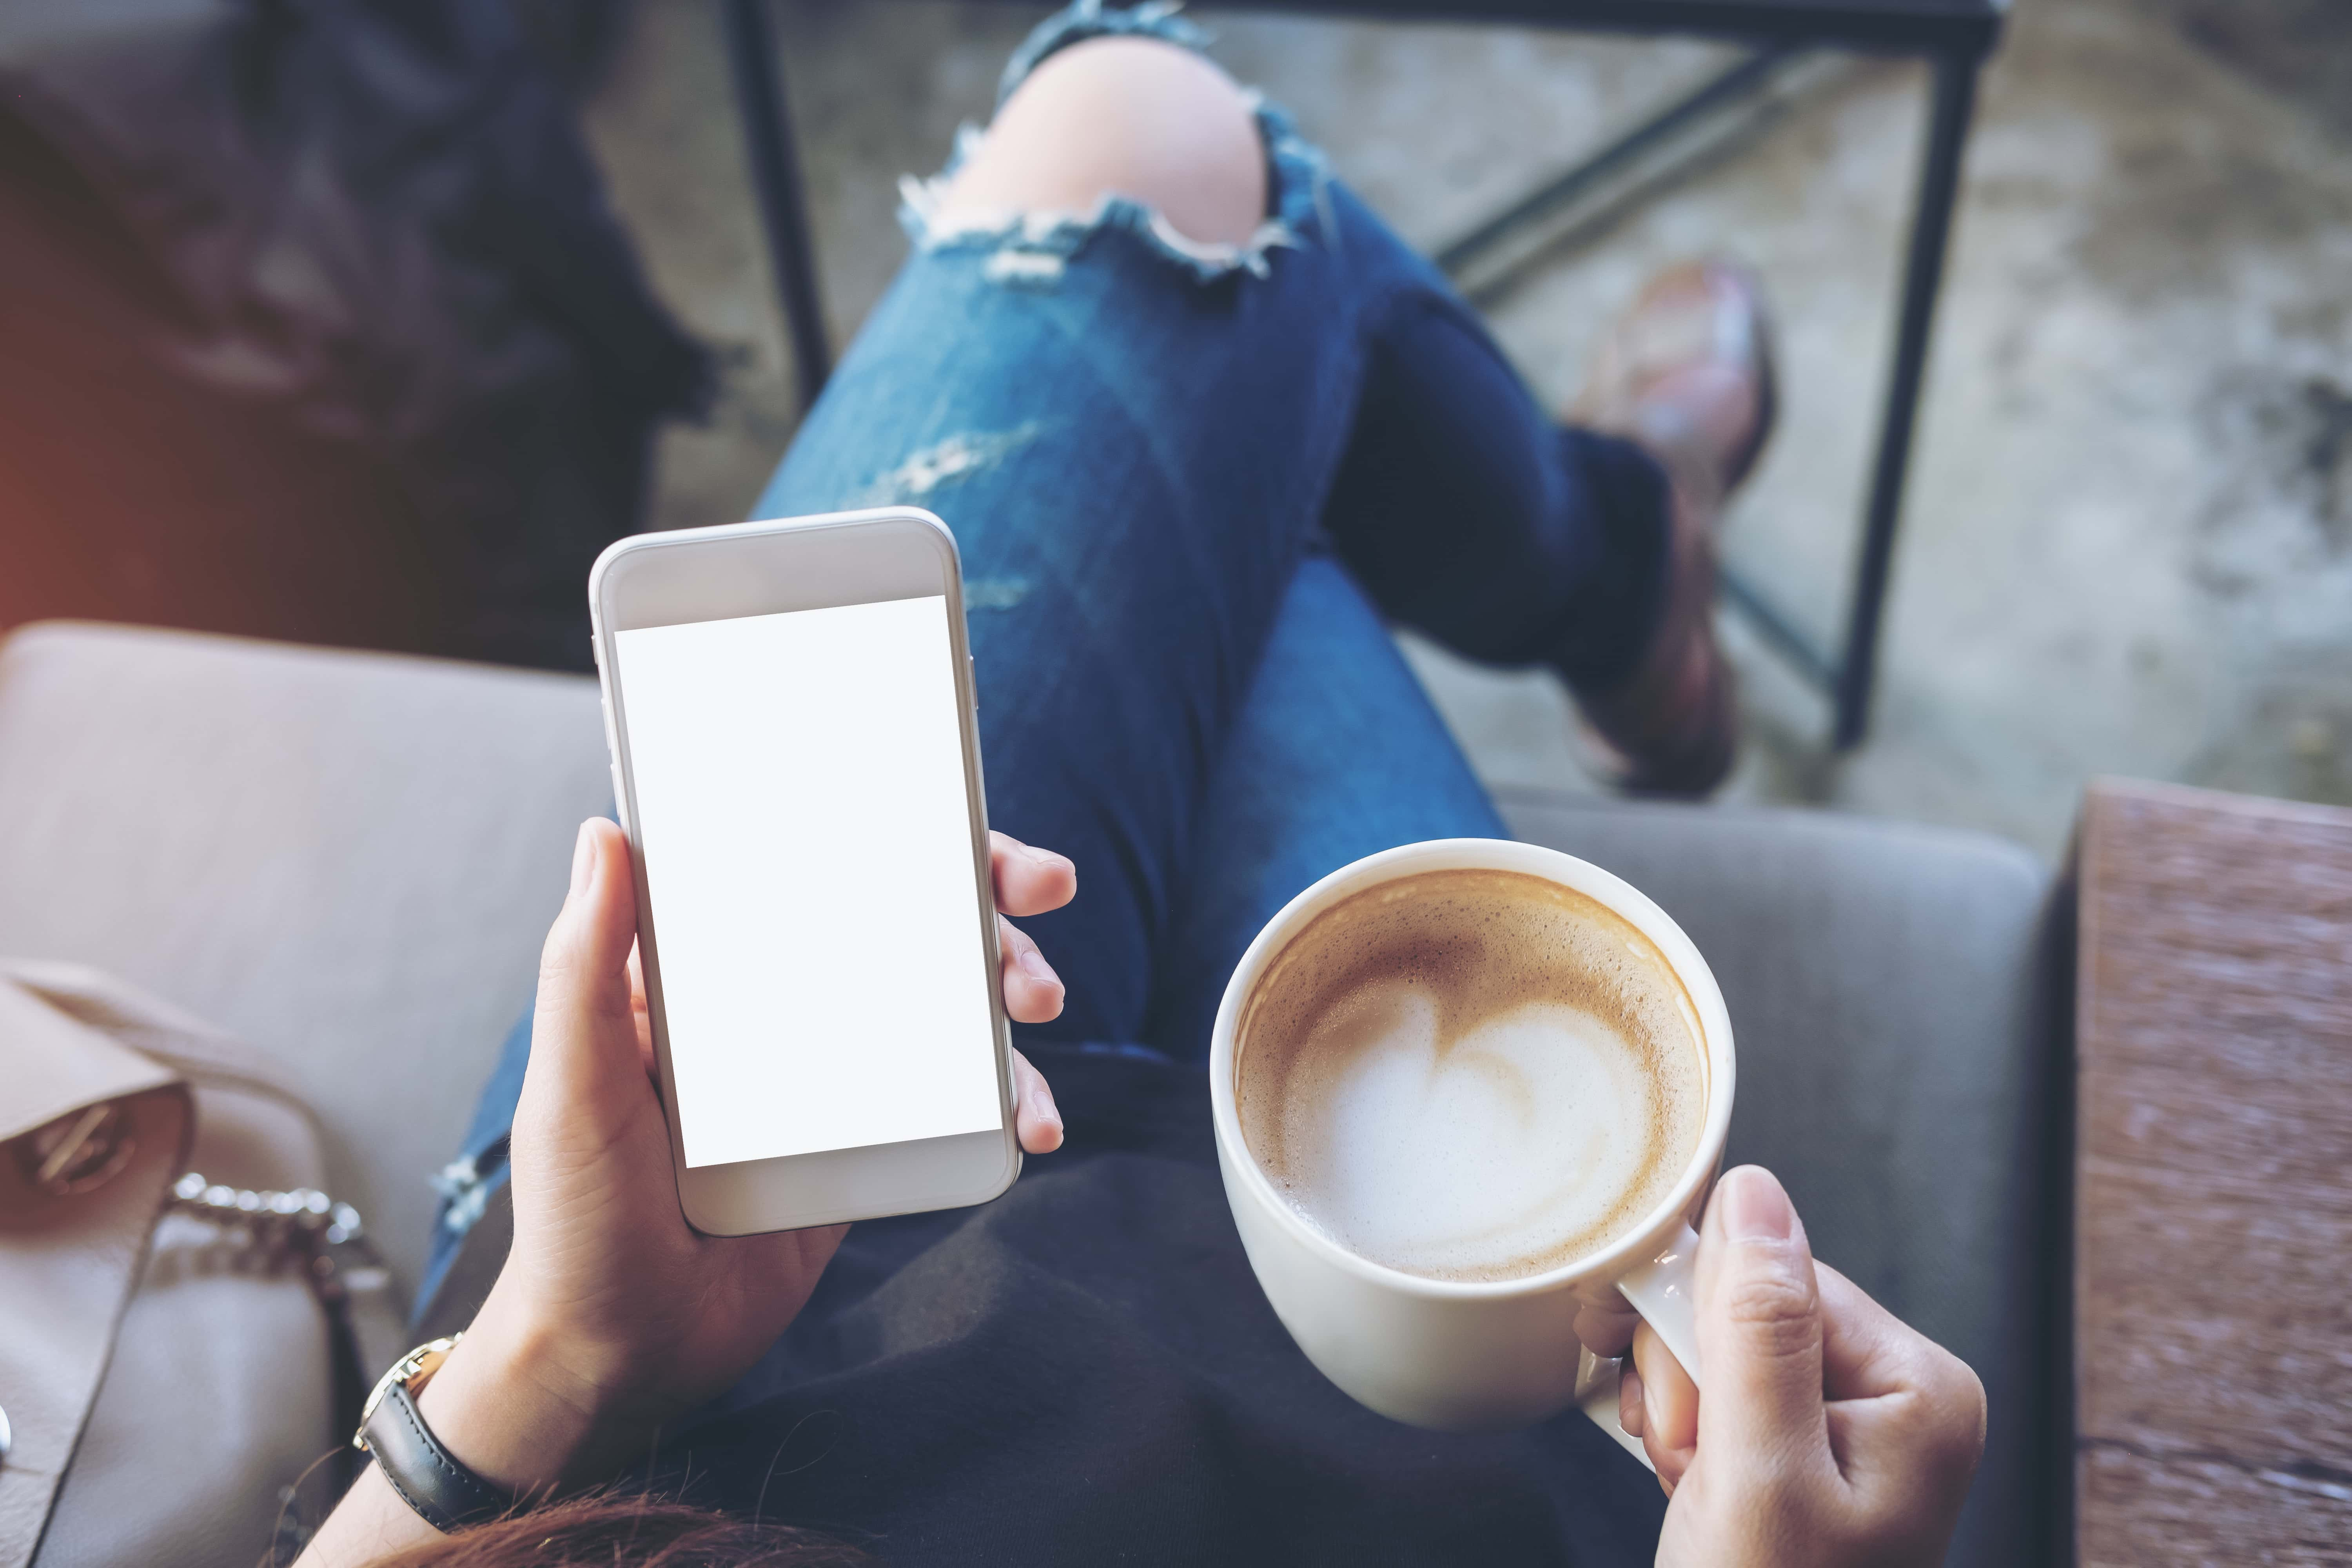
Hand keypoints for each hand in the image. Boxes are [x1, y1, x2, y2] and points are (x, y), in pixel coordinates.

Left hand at [423, 819, 1078, 1493]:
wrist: (623, 1357)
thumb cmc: (574, 1220)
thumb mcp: (573, 1083)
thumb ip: (585, 964)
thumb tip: (608, 833)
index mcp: (709, 980)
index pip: (806, 873)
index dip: (887, 828)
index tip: (955, 812)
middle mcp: (778, 1016)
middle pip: (901, 926)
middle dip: (986, 899)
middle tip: (1045, 887)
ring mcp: (832, 1084)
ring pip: (946, 1010)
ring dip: (1010, 995)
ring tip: (1042, 1009)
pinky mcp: (869, 1152)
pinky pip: (953, 1108)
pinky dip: (1006, 1104)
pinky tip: (1033, 1122)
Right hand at [1617, 1166, 1984, 1567]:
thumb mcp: (1757, 1471)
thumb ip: (1757, 1328)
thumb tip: (1752, 1192)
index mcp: (1921, 1387)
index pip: (1779, 1279)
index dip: (1703, 1330)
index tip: (1679, 1408)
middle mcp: (1901, 1396)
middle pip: (1750, 1310)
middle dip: (1691, 1379)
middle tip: (1691, 1463)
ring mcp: (1855, 1427)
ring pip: (1724, 1350)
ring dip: (1682, 1411)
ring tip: (1693, 1488)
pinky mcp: (1808, 1451)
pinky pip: (1725, 1392)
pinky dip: (1688, 1435)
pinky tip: (1693, 1487)